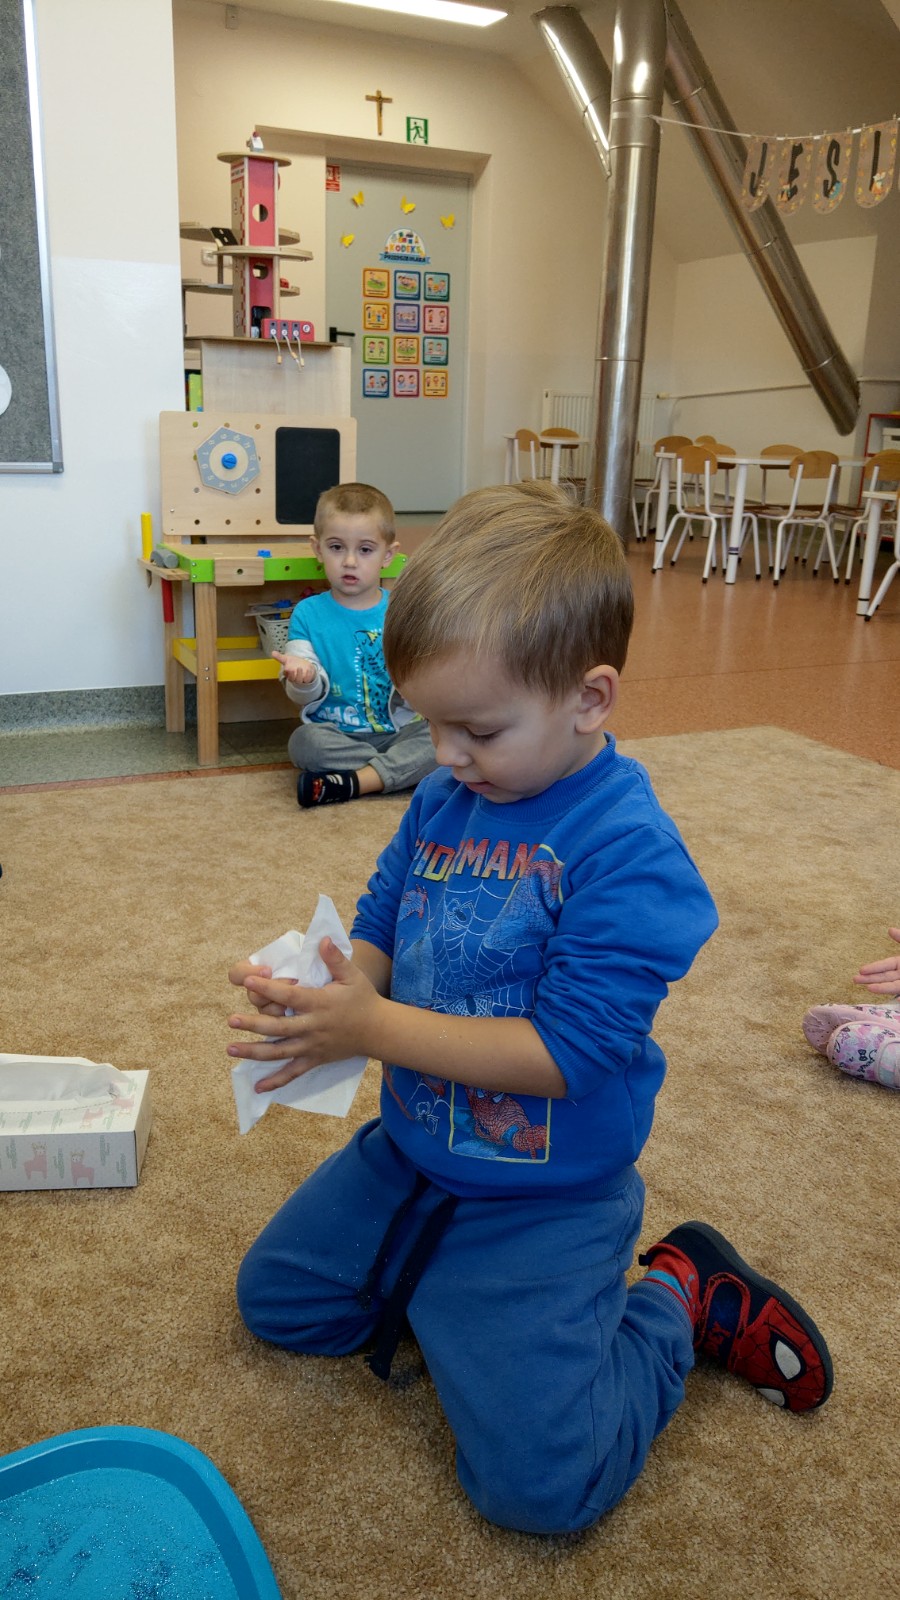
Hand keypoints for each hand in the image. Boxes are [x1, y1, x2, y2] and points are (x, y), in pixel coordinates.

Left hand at [227, 938, 380, 1091]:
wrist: (378, 1031)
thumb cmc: (362, 999)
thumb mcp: (352, 975)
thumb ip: (335, 958)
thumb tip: (321, 939)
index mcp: (319, 1003)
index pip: (289, 996)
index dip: (268, 989)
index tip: (248, 981)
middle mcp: (313, 1027)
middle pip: (279, 1027)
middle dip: (254, 1024)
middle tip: (231, 1020)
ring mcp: (312, 1046)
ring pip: (280, 1052)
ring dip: (254, 1052)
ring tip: (231, 1048)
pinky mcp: (315, 1060)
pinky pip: (293, 1073)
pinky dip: (276, 1081)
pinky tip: (258, 1087)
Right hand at [272, 650, 316, 685]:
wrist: (305, 666)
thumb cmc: (295, 663)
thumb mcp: (287, 659)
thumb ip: (279, 657)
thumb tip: (272, 652)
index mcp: (289, 675)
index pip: (287, 675)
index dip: (287, 673)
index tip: (287, 668)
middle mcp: (295, 678)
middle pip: (293, 679)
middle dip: (292, 675)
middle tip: (292, 669)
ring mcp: (302, 679)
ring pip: (300, 680)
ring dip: (300, 675)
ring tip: (299, 668)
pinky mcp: (308, 679)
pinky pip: (308, 679)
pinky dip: (308, 674)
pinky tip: (308, 669)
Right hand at [853, 927, 899, 994]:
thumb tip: (889, 929)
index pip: (885, 965)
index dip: (874, 967)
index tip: (861, 970)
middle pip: (884, 977)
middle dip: (870, 978)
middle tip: (854, 980)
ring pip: (891, 986)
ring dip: (880, 987)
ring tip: (866, 987)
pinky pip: (899, 991)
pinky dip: (893, 993)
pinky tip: (883, 993)